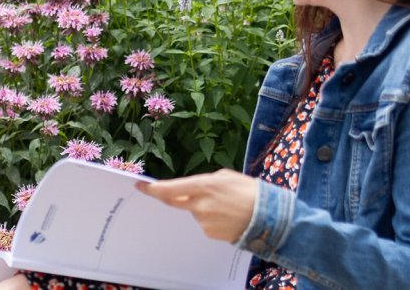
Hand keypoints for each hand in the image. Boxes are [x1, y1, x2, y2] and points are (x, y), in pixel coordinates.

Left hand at [135, 169, 259, 243]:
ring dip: (202, 208)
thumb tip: (191, 189)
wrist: (269, 217)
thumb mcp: (225, 177)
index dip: (152, 189)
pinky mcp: (210, 234)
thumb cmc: (249, 191)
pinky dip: (212, 219)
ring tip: (225, 206)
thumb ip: (204, 182)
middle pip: (174, 202)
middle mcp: (200, 205)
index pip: (170, 189)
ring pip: (194, 212)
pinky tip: (227, 217)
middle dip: (168, 196)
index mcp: (204, 186)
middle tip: (167, 192)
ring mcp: (204, 221)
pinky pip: (204, 224)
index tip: (140, 185)